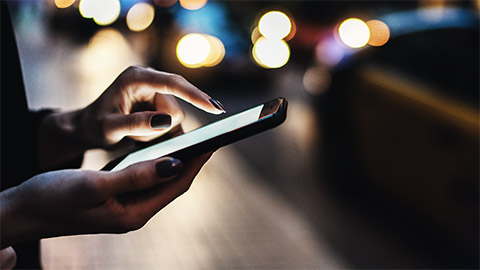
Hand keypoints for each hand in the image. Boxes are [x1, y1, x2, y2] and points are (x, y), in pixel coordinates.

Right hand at [0, 152, 211, 247]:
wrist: (23, 210)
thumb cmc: (53, 197)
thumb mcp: (95, 184)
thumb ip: (136, 176)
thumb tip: (174, 164)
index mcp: (134, 214)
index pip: (176, 184)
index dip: (196, 162)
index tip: (214, 141)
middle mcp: (134, 212)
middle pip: (172, 183)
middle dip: (190, 160)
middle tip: (206, 136)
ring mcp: (126, 207)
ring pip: (159, 180)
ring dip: (174, 159)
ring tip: (188, 138)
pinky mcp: (116, 198)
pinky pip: (145, 178)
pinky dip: (155, 162)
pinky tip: (157, 149)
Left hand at [77, 66, 225, 146]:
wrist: (88, 128)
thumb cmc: (94, 126)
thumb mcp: (109, 128)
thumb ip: (135, 124)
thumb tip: (166, 120)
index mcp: (137, 77)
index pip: (174, 83)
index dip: (196, 96)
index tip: (216, 108)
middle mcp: (151, 81)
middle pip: (177, 109)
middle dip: (160, 128)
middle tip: (134, 135)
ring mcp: (157, 93)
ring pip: (176, 120)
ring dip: (158, 134)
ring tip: (134, 135)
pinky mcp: (161, 105)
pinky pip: (173, 125)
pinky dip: (161, 135)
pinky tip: (142, 135)